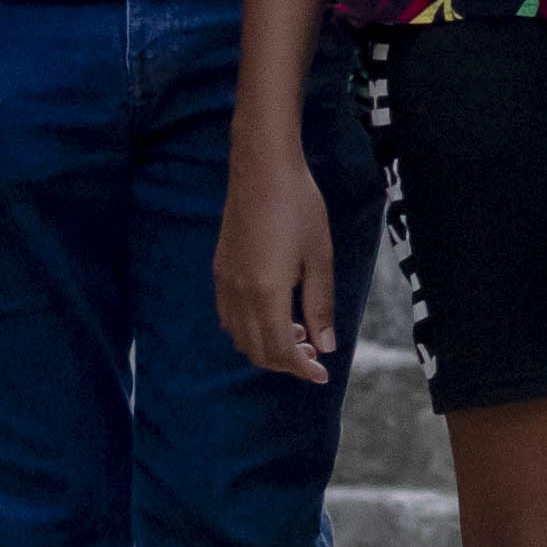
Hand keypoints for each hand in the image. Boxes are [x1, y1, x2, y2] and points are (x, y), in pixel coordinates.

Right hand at [214, 140, 339, 381]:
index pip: (280, 350)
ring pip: (240, 337)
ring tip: (298, 333)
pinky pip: (229, 318)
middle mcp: (239, 294)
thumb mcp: (320, 257)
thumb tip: (326, 347)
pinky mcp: (220, 271)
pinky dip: (250, 329)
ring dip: (267, 346)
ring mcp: (225, 283)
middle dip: (287, 362)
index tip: (322, 376)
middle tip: (315, 355)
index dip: (302, 369)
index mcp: (266, 293)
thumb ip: (320, 305)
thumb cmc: (299, 208)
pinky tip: (274, 315)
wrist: (262, 170)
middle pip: (257, 350)